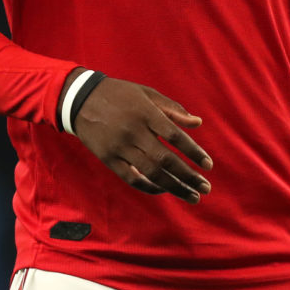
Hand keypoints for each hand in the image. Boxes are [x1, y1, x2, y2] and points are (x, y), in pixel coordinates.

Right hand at [70, 76, 213, 202]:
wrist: (80, 100)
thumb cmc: (120, 94)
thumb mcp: (147, 94)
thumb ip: (173, 109)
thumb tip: (198, 123)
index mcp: (146, 113)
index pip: (175, 136)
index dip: (194, 152)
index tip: (208, 165)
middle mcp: (134, 132)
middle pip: (165, 160)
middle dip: (188, 176)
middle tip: (206, 188)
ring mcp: (119, 147)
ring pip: (151, 173)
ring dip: (174, 187)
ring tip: (192, 196)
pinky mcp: (108, 158)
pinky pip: (131, 178)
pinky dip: (149, 187)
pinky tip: (165, 190)